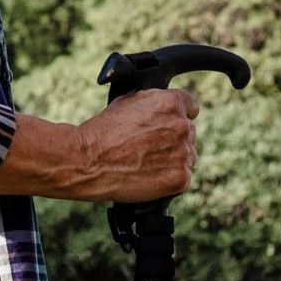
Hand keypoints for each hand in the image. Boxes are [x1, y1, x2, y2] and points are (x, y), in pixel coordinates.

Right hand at [72, 89, 199, 203]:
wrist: (89, 161)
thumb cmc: (102, 132)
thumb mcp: (128, 101)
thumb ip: (153, 102)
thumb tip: (161, 107)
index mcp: (171, 102)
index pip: (190, 107)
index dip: (178, 116)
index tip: (168, 125)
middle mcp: (181, 126)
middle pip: (189, 133)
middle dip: (173, 139)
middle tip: (150, 148)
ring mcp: (183, 153)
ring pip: (188, 156)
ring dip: (174, 159)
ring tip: (147, 163)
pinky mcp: (180, 178)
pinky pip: (184, 178)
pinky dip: (170, 179)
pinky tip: (150, 176)